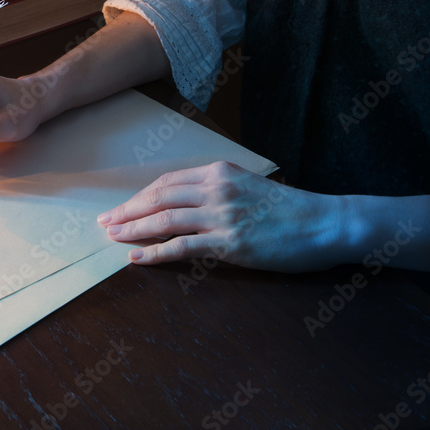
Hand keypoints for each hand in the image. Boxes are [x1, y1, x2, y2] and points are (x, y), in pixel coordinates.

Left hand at [97, 161, 345, 271]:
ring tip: (112, 237)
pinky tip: (135, 258)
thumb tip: (183, 203)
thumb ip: (216, 190)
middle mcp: (215, 189)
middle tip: (104, 222)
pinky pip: (181, 247)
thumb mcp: (247, 186)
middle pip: (158, 198)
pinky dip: (154, 252)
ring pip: (164, 220)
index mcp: (218, 172)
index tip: (121, 207)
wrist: (325, 223)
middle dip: (127, 210)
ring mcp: (222, 215)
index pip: (166, 183)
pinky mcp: (229, 242)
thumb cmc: (288, 209)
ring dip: (133, 229)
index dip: (139, 196)